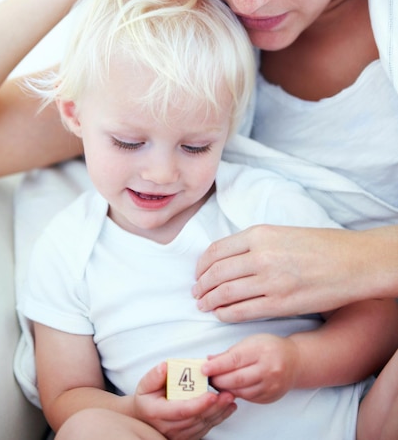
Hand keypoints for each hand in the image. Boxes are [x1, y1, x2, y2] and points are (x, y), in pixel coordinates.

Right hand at [133, 362, 236, 439]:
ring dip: (219, 412)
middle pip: (196, 418)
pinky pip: (205, 429)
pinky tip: (228, 408)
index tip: (212, 395)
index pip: (181, 410)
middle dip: (214, 407)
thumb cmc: (147, 399)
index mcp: (157, 412)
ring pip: (203, 425)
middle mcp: (169, 427)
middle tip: (228, 394)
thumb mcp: (145, 385)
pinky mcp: (187, 437)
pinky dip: (218, 418)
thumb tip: (165, 367)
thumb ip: (155, 376)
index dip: (198, 404)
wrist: (145, 418)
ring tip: (230, 398)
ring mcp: (178, 435)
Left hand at [193, 224, 362, 320]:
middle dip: (201, 285)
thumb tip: (227, 258)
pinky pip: (242, 311)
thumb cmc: (318, 245)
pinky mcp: (280, 304)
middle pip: (216, 273)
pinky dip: (226, 313)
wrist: (351, 261)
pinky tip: (221, 314)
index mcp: (259, 234)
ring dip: (209, 301)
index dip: (202, 265)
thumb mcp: (280, 232)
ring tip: (204, 305)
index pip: (216, 250)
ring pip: (225, 293)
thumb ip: (253, 243)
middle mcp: (260, 255)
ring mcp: (270, 281)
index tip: (198, 273)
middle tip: (196, 293)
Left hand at [203, 334, 298, 402]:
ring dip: (225, 388)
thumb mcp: (250, 342)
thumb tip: (209, 360)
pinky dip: (237, 393)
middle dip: (218, 379)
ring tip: (216, 383)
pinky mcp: (271, 396)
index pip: (234, 360)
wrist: (295, 360)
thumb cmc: (270, 347)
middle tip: (207, 378)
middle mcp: (268, 368)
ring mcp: (271, 385)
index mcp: (261, 350)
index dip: (217, 366)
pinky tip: (231, 388)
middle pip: (236, 378)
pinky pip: (248, 398)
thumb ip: (229, 353)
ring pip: (241, 391)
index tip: (203, 369)